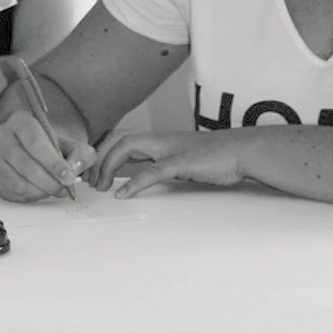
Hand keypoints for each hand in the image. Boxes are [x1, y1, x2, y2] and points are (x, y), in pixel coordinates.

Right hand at [0, 110, 94, 202]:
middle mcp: (2, 135)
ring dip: (39, 191)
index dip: (53, 163)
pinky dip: (28, 196)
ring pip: (17, 181)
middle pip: (26, 164)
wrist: (32, 149)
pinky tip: (39, 191)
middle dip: (49, 181)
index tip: (68, 177)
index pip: (36, 143)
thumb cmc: (52, 147)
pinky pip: (10, 191)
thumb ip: (80, 155)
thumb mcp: (72, 145)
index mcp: (21, 121)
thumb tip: (74, 169)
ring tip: (52, 189)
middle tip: (63, 189)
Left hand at [92, 131, 242, 196]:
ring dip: (108, 166)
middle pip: (118, 139)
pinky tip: (122, 194)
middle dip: (98, 158)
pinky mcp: (182, 162)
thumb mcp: (180, 159)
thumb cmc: (215, 157)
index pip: (120, 138)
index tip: (91, 171)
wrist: (242, 150)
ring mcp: (170, 149)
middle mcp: (160, 140)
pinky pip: (152, 171)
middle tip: (90, 181)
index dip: (102, 152)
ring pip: (128, 147)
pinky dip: (134, 182)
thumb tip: (142, 178)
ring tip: (101, 186)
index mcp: (158, 140)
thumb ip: (161, 164)